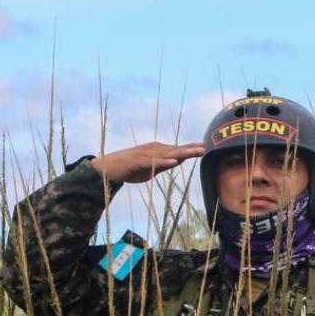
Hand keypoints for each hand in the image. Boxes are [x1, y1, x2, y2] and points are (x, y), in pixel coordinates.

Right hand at [90, 142, 204, 183]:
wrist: (109, 168)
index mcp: (158, 151)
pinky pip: (153, 162)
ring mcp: (146, 155)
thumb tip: (177, 162)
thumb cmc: (131, 168)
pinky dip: (164, 162)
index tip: (205, 147)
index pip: (177, 150)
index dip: (191, 149)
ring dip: (182, 153)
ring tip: (196, 152)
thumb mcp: (151, 168)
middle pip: (176, 150)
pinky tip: (174, 162)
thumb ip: (164, 164)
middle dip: (191, 149)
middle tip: (205, 147)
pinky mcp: (138, 161)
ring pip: (167, 154)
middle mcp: (154, 150)